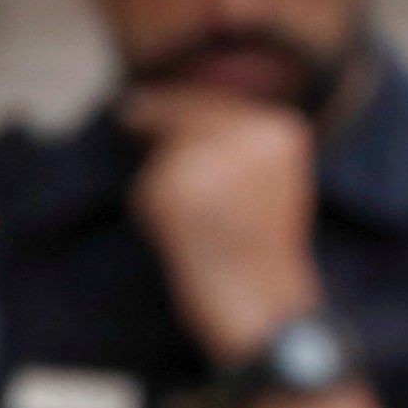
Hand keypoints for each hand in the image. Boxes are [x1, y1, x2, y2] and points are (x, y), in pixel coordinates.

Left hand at [121, 87, 322, 361]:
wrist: (263, 307)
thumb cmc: (259, 253)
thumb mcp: (263, 183)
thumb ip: (228, 142)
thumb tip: (154, 107)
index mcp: (280, 130)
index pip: (214, 100)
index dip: (175, 103)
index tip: (144, 103)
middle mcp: (251, 135)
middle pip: (183, 111)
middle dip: (155, 116)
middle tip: (127, 117)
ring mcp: (215, 159)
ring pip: (162, 147)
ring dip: (158, 174)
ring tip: (184, 214)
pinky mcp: (180, 189)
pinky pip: (146, 185)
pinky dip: (149, 208)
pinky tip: (173, 231)